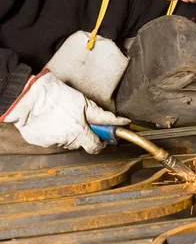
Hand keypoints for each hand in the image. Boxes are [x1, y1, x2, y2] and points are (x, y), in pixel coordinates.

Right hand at [2, 70, 129, 152]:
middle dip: (82, 133)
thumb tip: (119, 121)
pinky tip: (50, 120)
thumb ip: (100, 115)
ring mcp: (52, 143)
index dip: (101, 141)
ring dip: (67, 132)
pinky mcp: (40, 142)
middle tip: (78, 118)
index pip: (95, 147)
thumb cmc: (57, 97)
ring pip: (66, 141)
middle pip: (80, 143)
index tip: (103, 136)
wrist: (29, 98)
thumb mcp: (84, 103)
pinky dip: (53, 132)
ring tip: (61, 115)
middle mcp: (67, 142)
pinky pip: (51, 139)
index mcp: (80, 133)